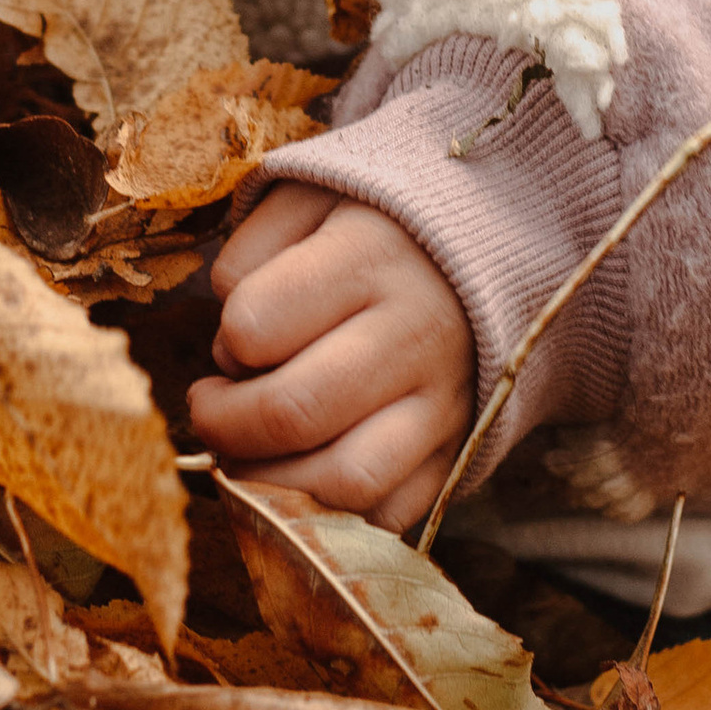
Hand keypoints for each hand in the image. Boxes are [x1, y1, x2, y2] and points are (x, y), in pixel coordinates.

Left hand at [189, 183, 474, 533]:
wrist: (499, 248)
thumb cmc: (377, 225)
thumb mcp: (311, 194)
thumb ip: (251, 248)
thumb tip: (228, 337)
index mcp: (369, 256)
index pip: (256, 324)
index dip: (226, 341)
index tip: (232, 339)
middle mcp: (414, 333)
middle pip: (293, 412)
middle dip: (224, 424)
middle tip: (211, 407)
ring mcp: (444, 402)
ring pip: (344, 480)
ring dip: (270, 482)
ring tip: (249, 454)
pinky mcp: (459, 452)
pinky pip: (390, 515)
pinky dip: (333, 515)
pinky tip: (304, 476)